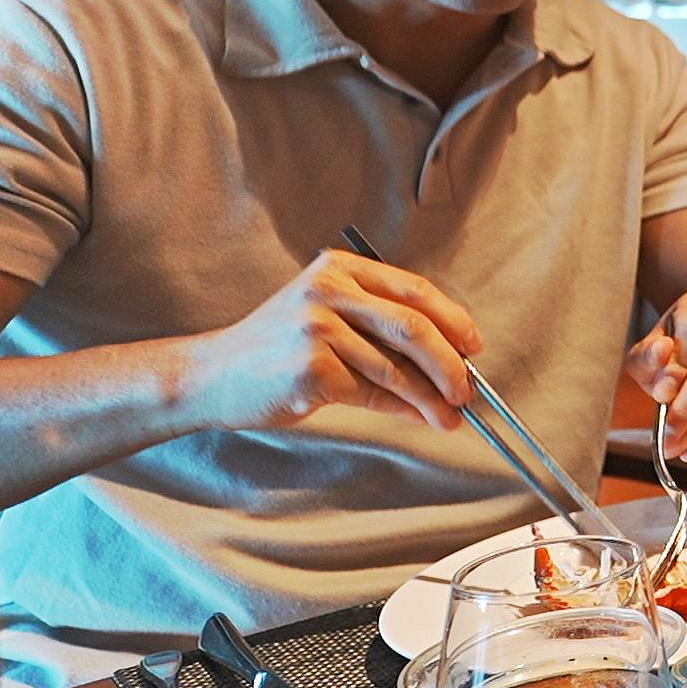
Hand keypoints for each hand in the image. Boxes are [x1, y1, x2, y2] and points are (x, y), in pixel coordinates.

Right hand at [180, 252, 482, 433]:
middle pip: (414, 326)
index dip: (453, 320)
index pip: (414, 290)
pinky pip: (372, 394)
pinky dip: (402, 409)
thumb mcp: (326, 317)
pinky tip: (415, 418)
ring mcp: (317, 329)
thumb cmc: (276, 349)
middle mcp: (329, 291)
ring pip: (396, 368)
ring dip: (430, 398)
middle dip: (450, 363)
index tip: (473, 347)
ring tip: (449, 417)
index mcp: (339, 269)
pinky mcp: (310, 369)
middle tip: (467, 390)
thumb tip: (448, 358)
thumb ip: (379, 326)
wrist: (213, 377)